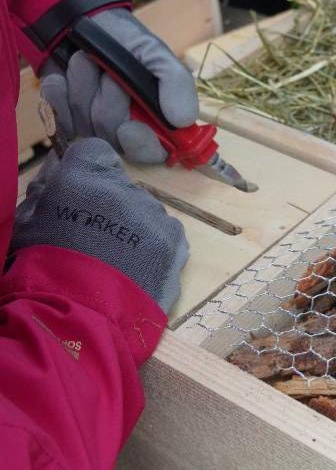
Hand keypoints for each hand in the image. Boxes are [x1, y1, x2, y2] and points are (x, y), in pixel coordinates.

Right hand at [12, 138, 188, 311]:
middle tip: (95, 238)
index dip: (88, 171)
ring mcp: (155, 216)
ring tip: (116, 260)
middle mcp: (125, 189)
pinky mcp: (175, 243)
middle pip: (123, 185)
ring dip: (135, 226)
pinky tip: (137, 267)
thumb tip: (59, 169)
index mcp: (83, 178)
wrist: (80, 317)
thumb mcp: (27, 223)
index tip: (82, 192)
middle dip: (111, 205)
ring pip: (147, 211)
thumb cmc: (43, 270)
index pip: (94, 151)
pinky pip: (168, 233)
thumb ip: (46, 189)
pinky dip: (156, 246)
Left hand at [40, 9, 198, 163]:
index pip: (152, 153)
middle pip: (112, 137)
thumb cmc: (126, 42)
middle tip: (109, 73)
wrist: (83, 24)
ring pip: (83, 124)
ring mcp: (91, 130)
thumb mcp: (156, 53)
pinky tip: (64, 76)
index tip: (129, 127)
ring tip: (88, 63)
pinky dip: (59, 92)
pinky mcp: (62, 121)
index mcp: (155, 124)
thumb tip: (183, 120)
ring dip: (84, 87)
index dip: (140, 145)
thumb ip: (176, 83)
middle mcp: (124, 133)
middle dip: (109, 100)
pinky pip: (56, 115)